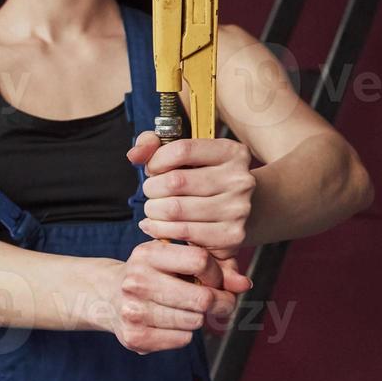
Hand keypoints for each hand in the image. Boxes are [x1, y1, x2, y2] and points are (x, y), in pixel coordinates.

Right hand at [102, 240, 250, 354]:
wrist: (107, 296)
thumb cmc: (152, 274)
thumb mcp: (175, 260)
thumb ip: (214, 268)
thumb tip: (246, 284)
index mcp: (147, 254)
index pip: (201, 261)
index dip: (217, 274)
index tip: (214, 279)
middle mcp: (137, 281)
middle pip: (202, 298)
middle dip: (219, 302)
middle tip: (218, 302)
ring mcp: (133, 311)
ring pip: (195, 321)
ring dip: (198, 317)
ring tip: (185, 309)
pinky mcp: (135, 337)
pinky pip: (182, 339)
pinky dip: (184, 333)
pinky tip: (170, 322)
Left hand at [127, 131, 255, 280]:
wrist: (247, 212)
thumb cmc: (206, 179)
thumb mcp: (188, 154)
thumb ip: (155, 144)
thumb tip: (134, 156)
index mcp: (232, 152)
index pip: (182, 150)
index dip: (157, 159)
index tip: (152, 168)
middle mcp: (240, 180)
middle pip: (175, 181)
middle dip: (152, 188)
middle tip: (151, 192)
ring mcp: (238, 209)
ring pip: (175, 209)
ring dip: (153, 210)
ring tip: (153, 209)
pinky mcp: (231, 236)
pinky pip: (182, 232)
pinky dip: (160, 230)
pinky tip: (155, 225)